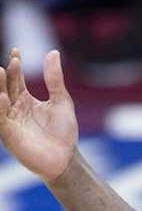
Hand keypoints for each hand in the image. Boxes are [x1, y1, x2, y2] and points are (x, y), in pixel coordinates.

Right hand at [0, 49, 77, 181]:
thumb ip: (55, 79)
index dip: (15, 65)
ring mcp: (10, 122)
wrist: (67, 159)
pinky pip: (1, 120)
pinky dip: (1, 109)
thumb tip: (53, 52)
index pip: (15, 78)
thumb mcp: (61, 101)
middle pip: (4, 87)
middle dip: (3, 75)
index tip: (16, 52)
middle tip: (7, 62)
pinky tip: (3, 97)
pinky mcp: (9, 136)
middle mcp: (14, 108)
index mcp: (24, 100)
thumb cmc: (64, 132)